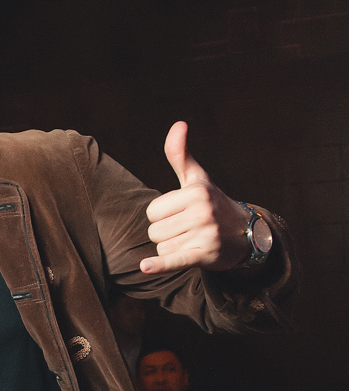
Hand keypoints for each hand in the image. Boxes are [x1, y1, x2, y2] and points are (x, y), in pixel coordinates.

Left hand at [140, 122, 248, 274]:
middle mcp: (202, 211)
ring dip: (172, 248)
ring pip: (162, 248)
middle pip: (155, 231)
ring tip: (193, 241)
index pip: (152, 211)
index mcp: (195, 192)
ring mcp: (205, 234)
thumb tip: (178, 124)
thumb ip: (180, 155)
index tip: (180, 214)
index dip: (161, 216)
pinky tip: (146, 267)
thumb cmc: (213, 203)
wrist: (245, 235)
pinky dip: (160, 265)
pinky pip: (175, 260)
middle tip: (188, 229)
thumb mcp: (197, 179)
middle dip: (166, 234)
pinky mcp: (205, 254)